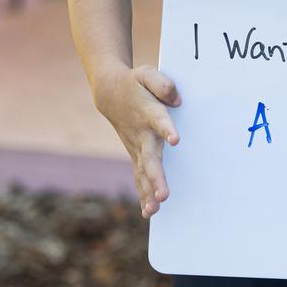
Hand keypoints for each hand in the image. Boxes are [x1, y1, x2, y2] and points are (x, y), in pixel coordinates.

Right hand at [95, 65, 180, 217]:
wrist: (109, 92)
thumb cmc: (134, 83)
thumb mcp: (148, 74)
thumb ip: (163, 84)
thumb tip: (177, 100)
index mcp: (148, 112)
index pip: (159, 120)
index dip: (167, 128)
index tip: (175, 138)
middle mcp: (142, 134)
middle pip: (150, 157)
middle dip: (157, 177)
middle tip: (163, 195)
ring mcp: (136, 146)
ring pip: (142, 172)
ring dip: (148, 191)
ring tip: (154, 210)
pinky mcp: (136, 154)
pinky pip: (139, 176)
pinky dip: (143, 193)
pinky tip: (149, 212)